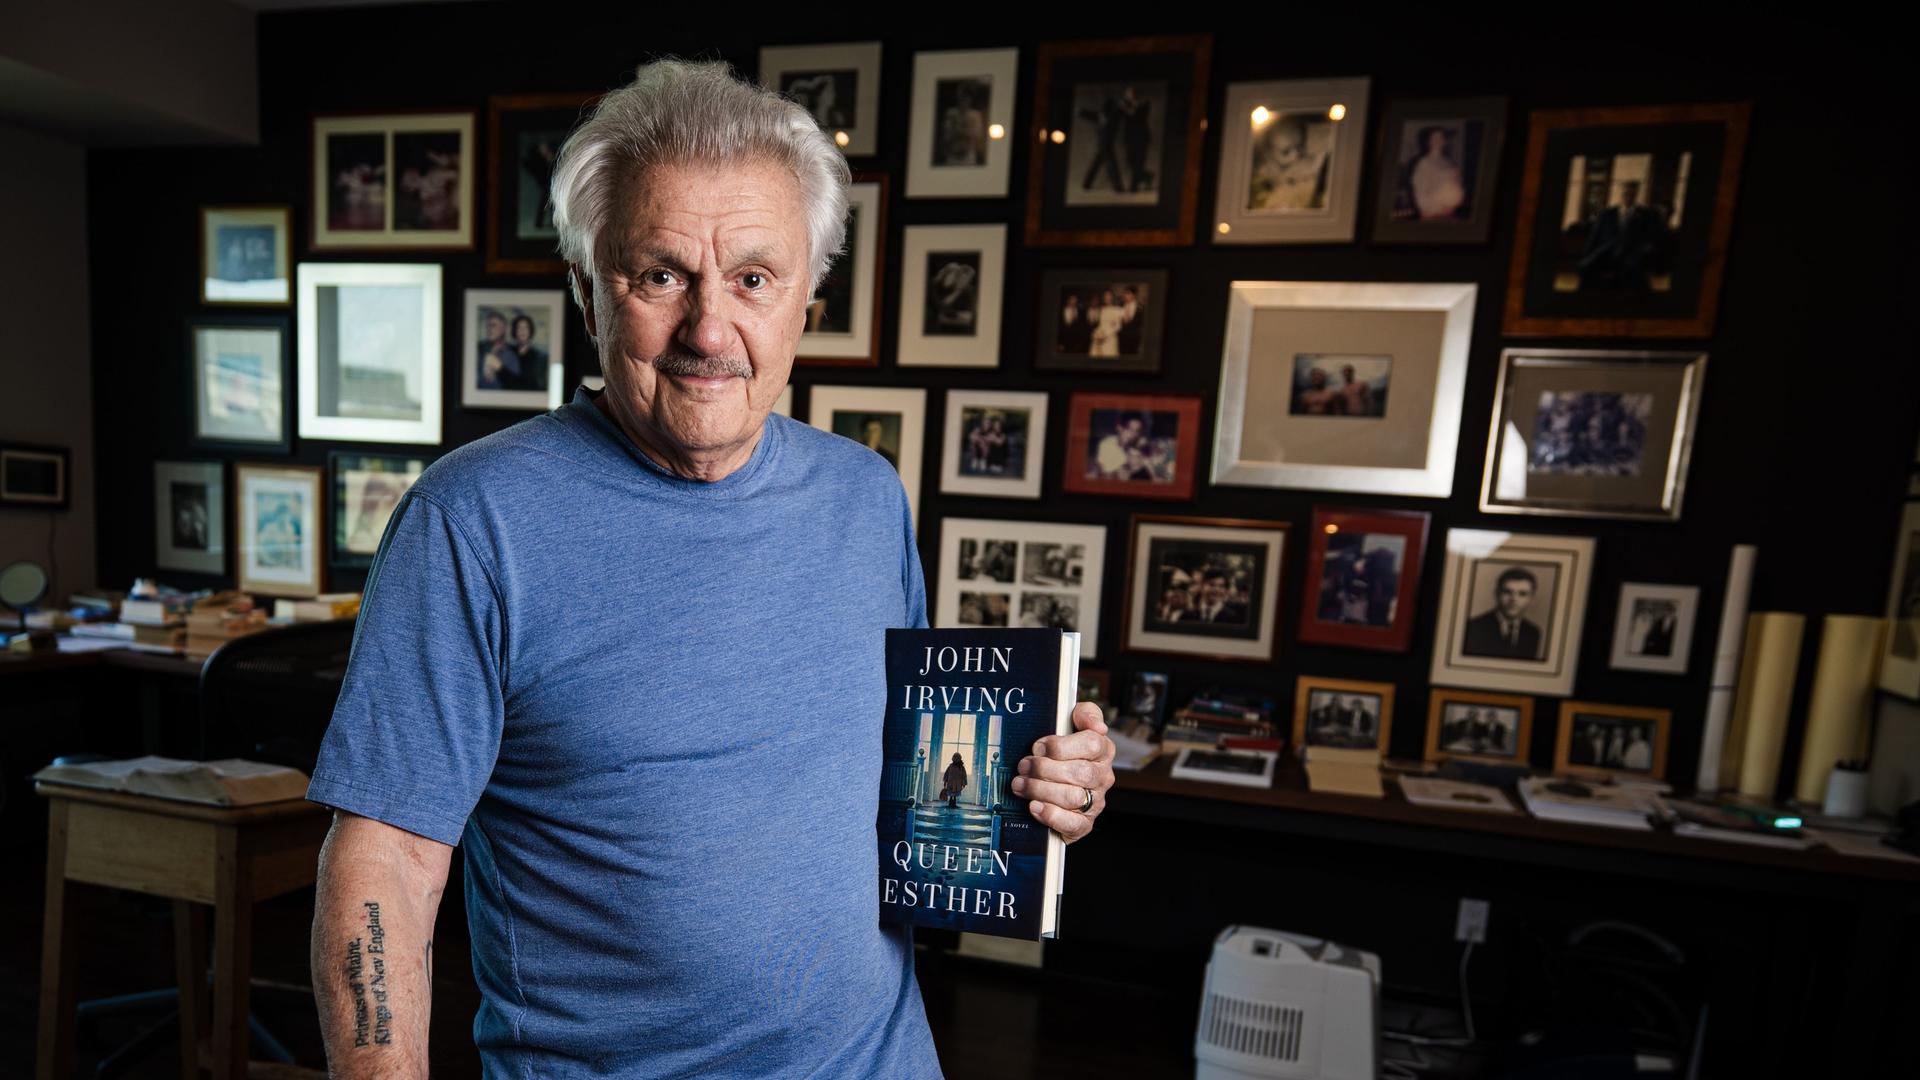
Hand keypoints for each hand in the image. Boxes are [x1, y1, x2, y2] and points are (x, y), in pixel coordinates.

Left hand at [1011, 701, 1114, 842]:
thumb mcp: (1072, 724)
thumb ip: (1085, 714)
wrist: (1055, 785)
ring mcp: (1095, 802)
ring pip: (1072, 797)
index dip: (1061, 745)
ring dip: (1040, 790)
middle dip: (1044, 769)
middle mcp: (1102, 777)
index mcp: (1103, 750)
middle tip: (1024, 766)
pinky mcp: (1083, 825)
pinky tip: (1034, 806)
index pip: (1092, 743)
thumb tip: (1096, 725)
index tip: (1039, 747)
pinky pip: (1072, 823)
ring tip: (1020, 784)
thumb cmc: (1063, 752)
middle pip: (1080, 772)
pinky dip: (1050, 815)